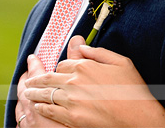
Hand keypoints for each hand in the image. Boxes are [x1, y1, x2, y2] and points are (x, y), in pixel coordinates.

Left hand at [24, 36, 164, 127]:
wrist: (136, 116)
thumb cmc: (132, 89)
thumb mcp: (121, 62)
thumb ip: (99, 53)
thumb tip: (82, 46)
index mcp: (85, 66)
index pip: (63, 64)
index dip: (60, 68)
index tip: (58, 72)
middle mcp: (74, 81)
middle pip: (49, 78)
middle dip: (37, 79)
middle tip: (29, 81)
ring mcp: (71, 100)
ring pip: (45, 94)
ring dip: (34, 93)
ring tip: (27, 93)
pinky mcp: (71, 117)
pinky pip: (49, 110)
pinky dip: (41, 107)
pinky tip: (37, 107)